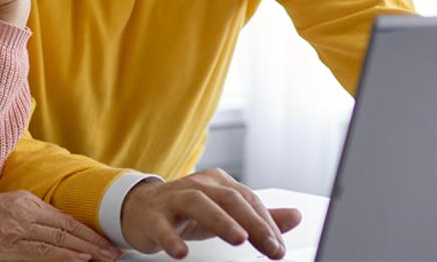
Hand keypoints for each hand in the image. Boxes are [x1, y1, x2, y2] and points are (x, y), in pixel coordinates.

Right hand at [0, 191, 120, 260]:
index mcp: (25, 200)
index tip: (105, 240)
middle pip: (68, 228)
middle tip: (115, 252)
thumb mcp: (4, 207)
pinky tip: (80, 259)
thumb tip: (54, 230)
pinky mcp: (8, 244)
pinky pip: (42, 252)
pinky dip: (64, 255)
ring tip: (106, 258)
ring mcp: (17, 227)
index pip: (65, 217)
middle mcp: (25, 211)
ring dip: (87, 250)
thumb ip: (28, 216)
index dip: (88, 230)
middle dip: (94, 241)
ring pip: (60, 239)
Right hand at [120, 169, 301, 259]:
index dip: (266, 224)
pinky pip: (162, 225)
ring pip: (198, 203)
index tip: (278, 247)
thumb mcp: (225, 213)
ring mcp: (173, 198)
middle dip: (253, 223)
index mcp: (218, 184)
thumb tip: (295, 217)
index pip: (249, 201)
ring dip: (220, 221)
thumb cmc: (185, 212)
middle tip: (270, 246)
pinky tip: (181, 252)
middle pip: (229, 199)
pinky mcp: (153, 215)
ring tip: (237, 239)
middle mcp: (198, 186)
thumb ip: (258, 217)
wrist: (140, 210)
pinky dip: (172, 238)